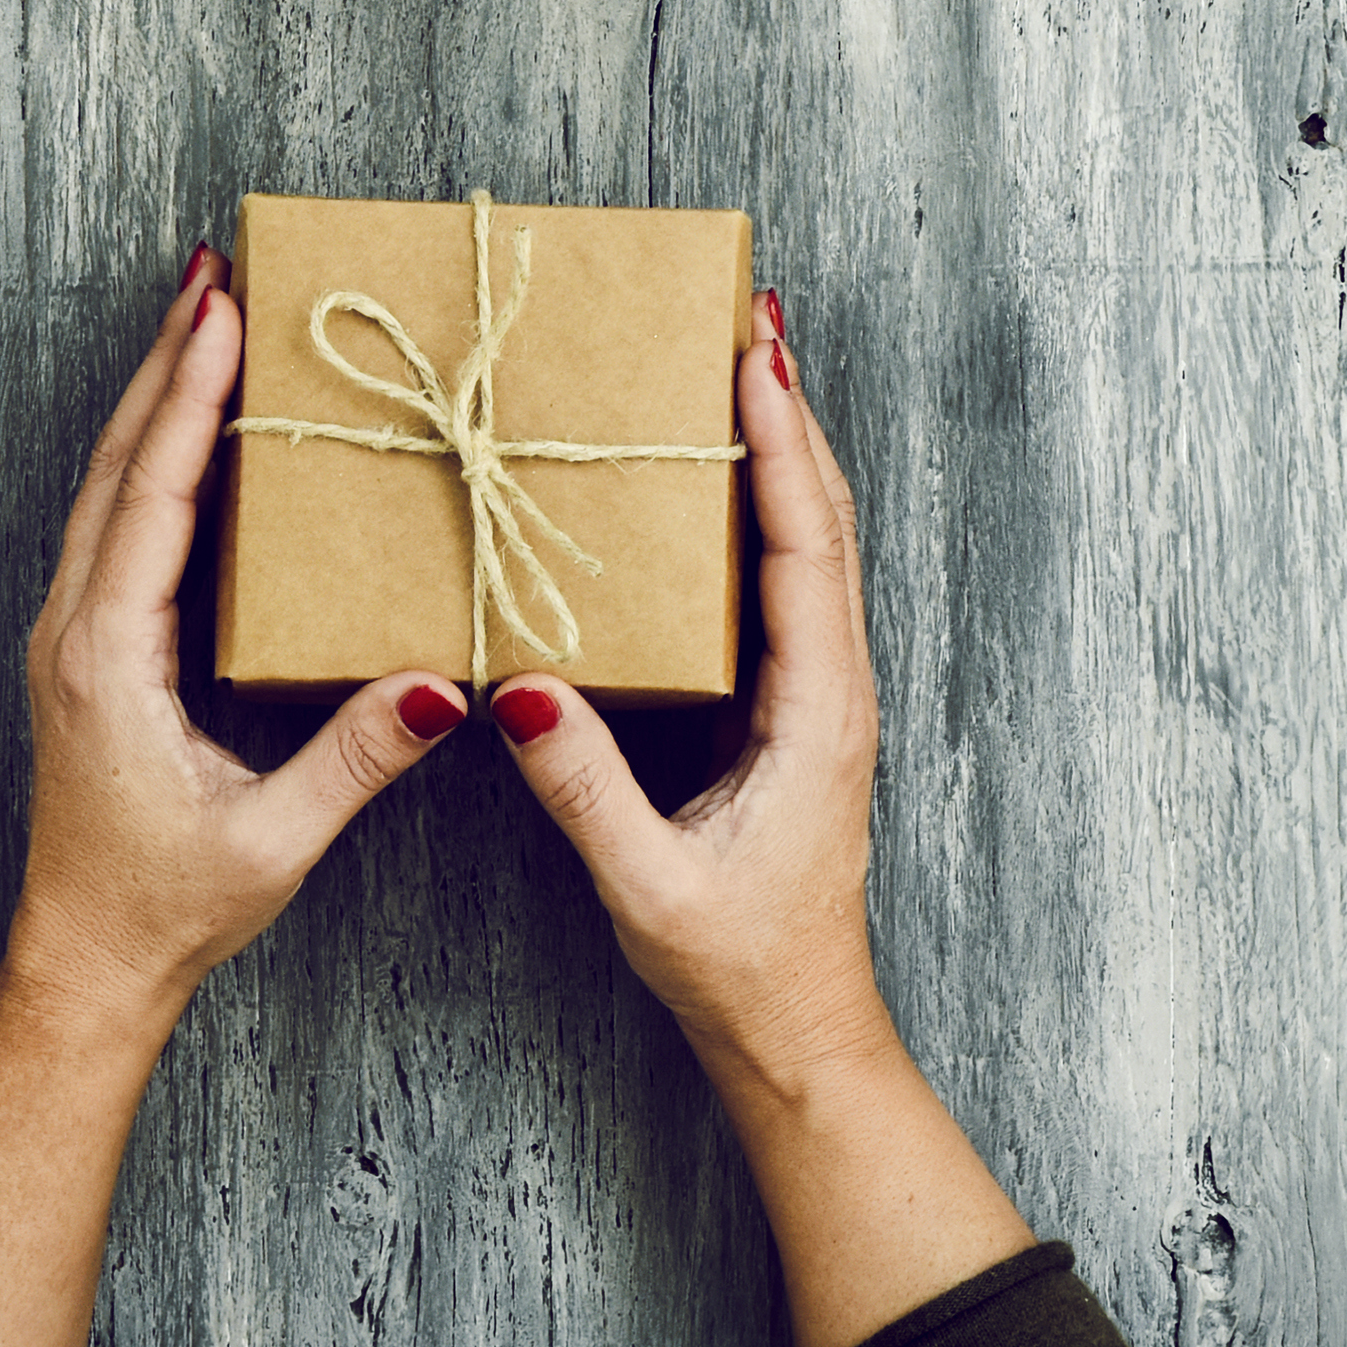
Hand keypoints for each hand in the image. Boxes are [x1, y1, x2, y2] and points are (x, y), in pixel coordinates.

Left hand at [2, 246, 468, 1028]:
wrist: (87, 961)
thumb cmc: (169, 905)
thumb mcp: (271, 838)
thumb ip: (353, 759)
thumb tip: (440, 687)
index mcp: (110, 657)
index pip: (151, 496)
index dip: (187, 398)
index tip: (222, 313)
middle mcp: (76, 629)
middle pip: (116, 463)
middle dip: (167, 362)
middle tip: (213, 273)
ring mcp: (72, 635)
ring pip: (106, 486)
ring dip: (153, 400)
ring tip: (202, 320)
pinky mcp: (87, 650)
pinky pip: (113, 525)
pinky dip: (149, 458)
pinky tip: (188, 432)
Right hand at [486, 292, 898, 1092]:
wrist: (797, 1029)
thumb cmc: (736, 966)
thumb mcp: (647, 882)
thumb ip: (583, 784)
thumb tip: (513, 686)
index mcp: (816, 710)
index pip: (805, 546)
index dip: (782, 445)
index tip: (756, 358)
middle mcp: (833, 684)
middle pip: (824, 517)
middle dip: (789, 412)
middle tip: (747, 317)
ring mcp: (819, 692)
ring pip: (812, 542)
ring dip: (782, 450)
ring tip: (736, 365)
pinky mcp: (793, 707)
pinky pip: (785, 580)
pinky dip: (763, 508)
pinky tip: (717, 481)